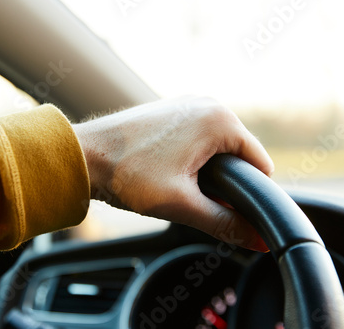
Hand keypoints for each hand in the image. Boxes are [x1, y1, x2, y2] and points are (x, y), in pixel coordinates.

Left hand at [73, 96, 273, 251]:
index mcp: (220, 120)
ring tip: (177, 184)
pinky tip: (170, 170)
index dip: (249, 194)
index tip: (224, 209)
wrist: (83, 156)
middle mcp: (208, 104)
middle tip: (192, 199)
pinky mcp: (173, 110)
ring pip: (219, 147)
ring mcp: (188, 104)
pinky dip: (194, 157)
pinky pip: (199, 137)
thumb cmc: (127, 174)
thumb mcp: (182, 205)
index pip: (261, 164)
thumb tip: (259, 239)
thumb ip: (225, 223)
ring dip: (209, 170)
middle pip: (240, 155)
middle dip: (226, 182)